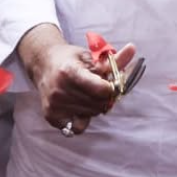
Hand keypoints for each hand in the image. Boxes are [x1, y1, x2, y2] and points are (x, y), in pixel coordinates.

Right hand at [19, 24, 133, 134]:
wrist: (43, 64)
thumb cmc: (69, 59)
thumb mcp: (90, 56)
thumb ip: (113, 59)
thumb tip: (133, 49)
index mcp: (70, 71)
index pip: (101, 90)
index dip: (110, 88)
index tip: (109, 83)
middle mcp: (60, 89)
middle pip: (98, 104)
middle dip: (104, 97)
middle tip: (99, 89)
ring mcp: (55, 104)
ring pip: (91, 115)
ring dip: (94, 107)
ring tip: (86, 95)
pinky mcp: (51, 116)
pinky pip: (77, 128)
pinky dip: (82, 119)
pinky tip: (78, 107)